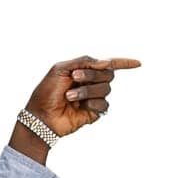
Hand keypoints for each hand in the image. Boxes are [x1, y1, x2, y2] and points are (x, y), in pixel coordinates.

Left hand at [26, 55, 141, 138]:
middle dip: (92, 75)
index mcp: (84, 71)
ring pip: (106, 89)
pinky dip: (92, 103)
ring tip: (69, 96)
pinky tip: (79, 107)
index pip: (108, 65)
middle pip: (108, 74)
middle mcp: (91, 84)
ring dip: (87, 91)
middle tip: (74, 79)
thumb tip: (107, 62)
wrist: (40, 116)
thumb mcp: (61, 69)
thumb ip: (84, 61)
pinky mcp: (94, 112)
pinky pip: (104, 104)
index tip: (138, 63)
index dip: (124, 63)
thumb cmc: (46, 92)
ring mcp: (93, 98)